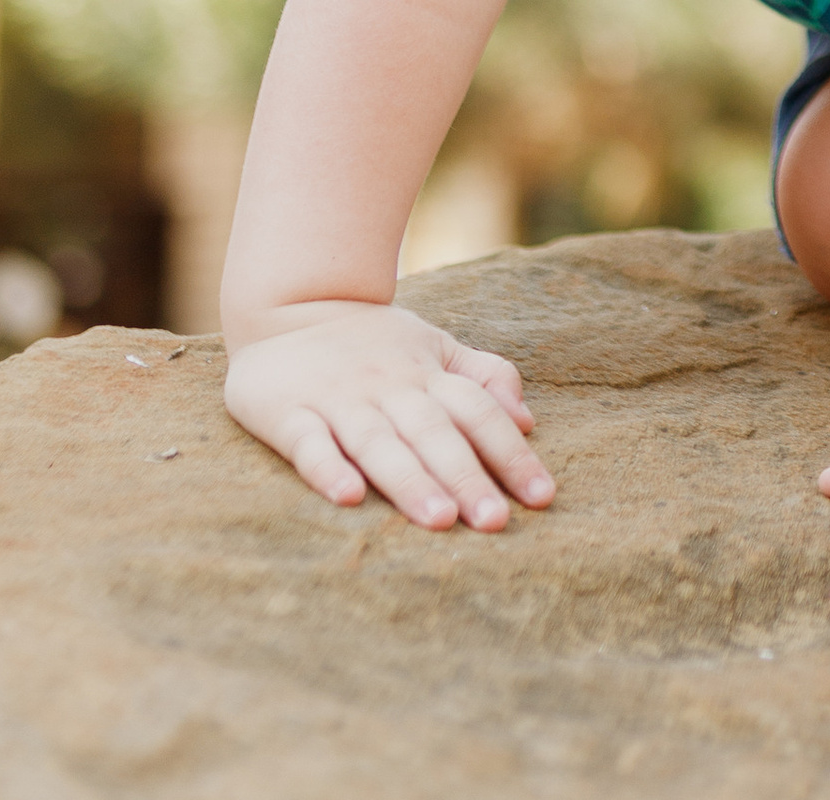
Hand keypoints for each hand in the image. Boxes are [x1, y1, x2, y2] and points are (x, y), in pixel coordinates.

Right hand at [222, 301, 555, 530]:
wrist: (289, 307)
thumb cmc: (374, 341)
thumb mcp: (434, 345)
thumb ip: (483, 377)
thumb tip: (527, 420)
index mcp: (427, 373)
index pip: (478, 411)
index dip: (511, 452)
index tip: (542, 497)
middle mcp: (389, 386)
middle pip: (434, 433)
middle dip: (466, 476)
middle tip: (496, 521)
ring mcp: (338, 400)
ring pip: (378, 443)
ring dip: (409, 480)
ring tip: (440, 520)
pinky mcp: (287, 413)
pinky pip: (307, 443)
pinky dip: (327, 469)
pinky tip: (348, 497)